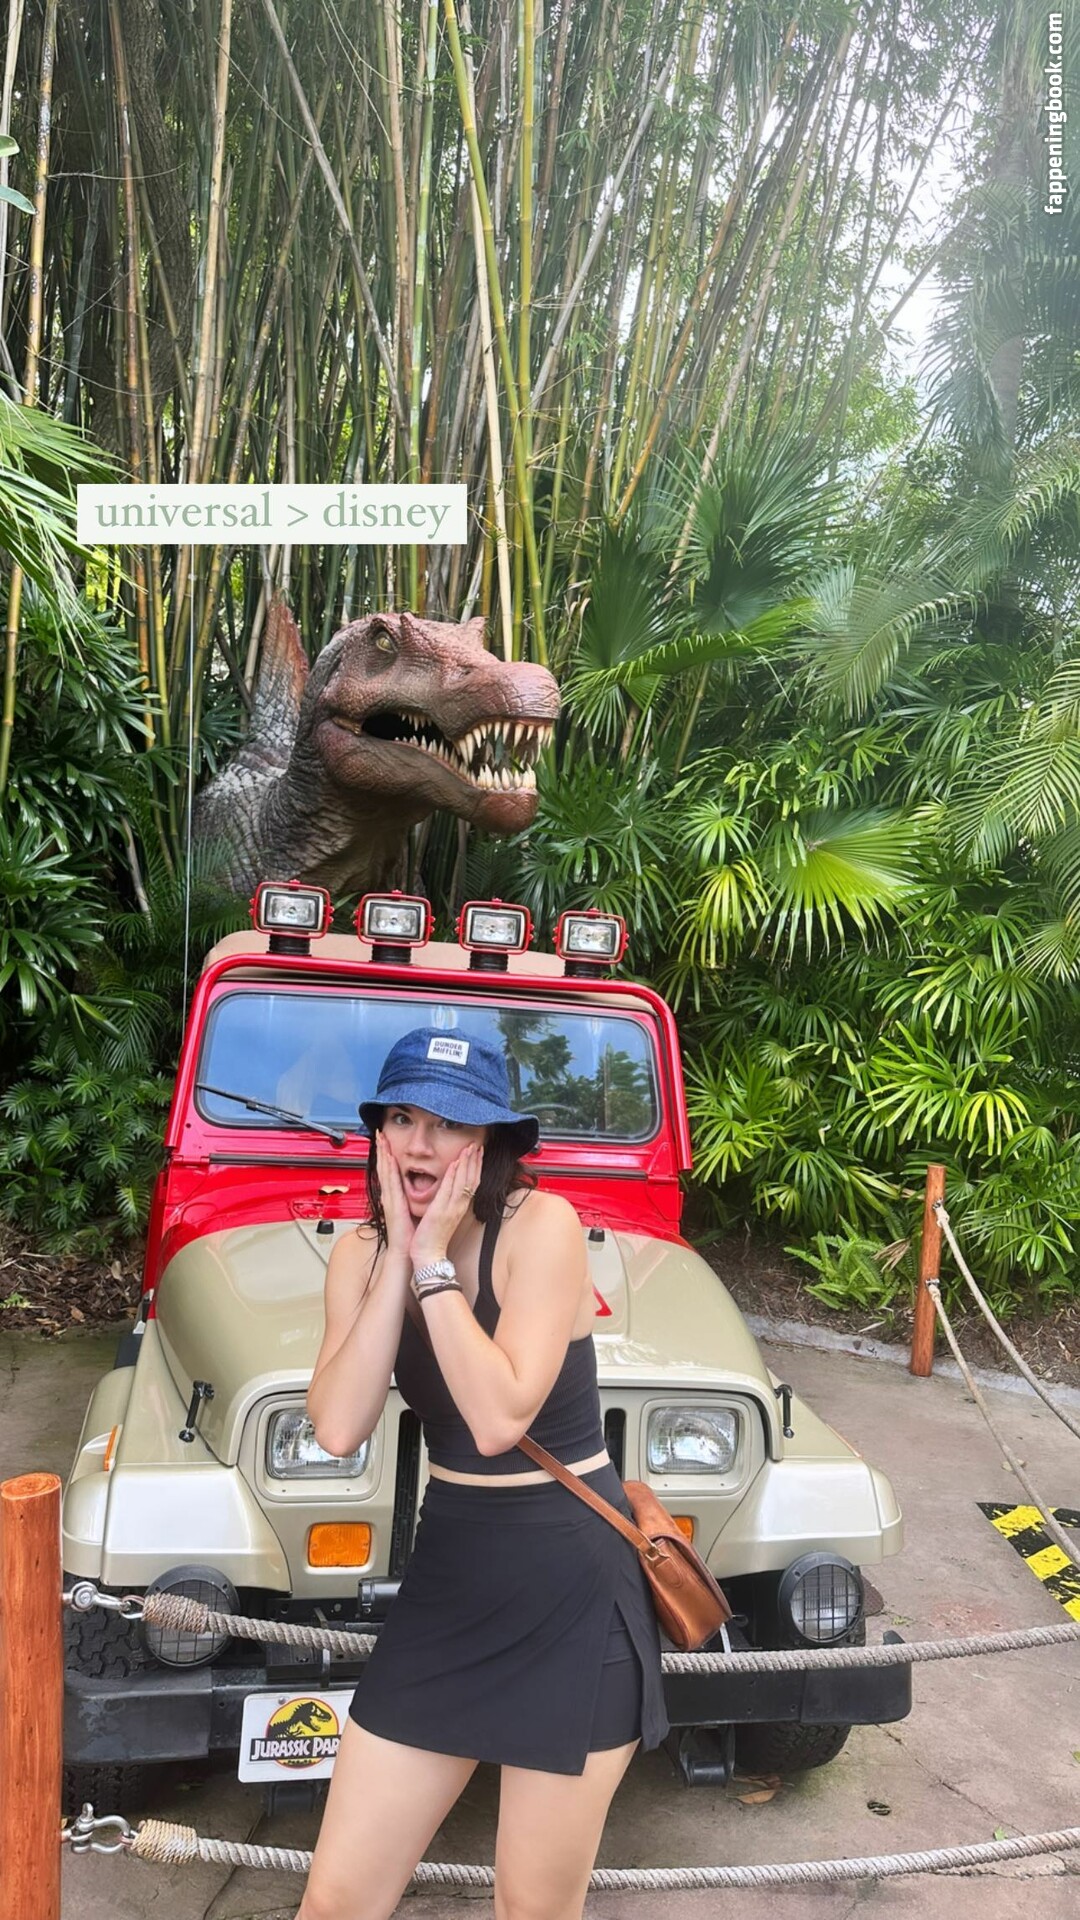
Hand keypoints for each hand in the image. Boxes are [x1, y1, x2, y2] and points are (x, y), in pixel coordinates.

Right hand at [374, 1131, 415, 1254]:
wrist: (407, 1252)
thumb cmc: (411, 1235)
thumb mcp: (412, 1212)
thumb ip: (412, 1200)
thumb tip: (419, 1190)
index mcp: (396, 1197)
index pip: (390, 1171)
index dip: (387, 1155)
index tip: (386, 1141)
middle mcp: (390, 1196)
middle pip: (385, 1167)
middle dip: (382, 1149)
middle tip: (379, 1133)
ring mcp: (390, 1199)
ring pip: (385, 1170)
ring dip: (383, 1153)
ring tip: (380, 1138)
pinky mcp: (393, 1204)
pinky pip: (391, 1182)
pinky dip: (389, 1168)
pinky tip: (389, 1157)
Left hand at [410, 1140, 483, 1268]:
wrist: (428, 1256)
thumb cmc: (433, 1238)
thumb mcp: (443, 1216)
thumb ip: (446, 1202)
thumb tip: (448, 1190)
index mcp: (458, 1207)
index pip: (471, 1182)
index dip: (476, 1166)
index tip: (478, 1151)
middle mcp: (459, 1206)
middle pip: (472, 1179)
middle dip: (475, 1160)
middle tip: (477, 1144)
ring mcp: (451, 1209)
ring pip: (464, 1181)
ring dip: (467, 1163)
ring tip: (470, 1147)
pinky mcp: (440, 1212)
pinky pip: (449, 1190)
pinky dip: (453, 1175)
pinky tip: (455, 1163)